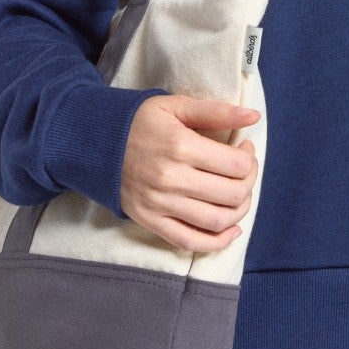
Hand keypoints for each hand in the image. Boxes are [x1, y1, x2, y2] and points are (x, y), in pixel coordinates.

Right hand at [119, 94, 260, 250]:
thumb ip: (217, 111)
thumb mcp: (176, 106)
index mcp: (180, 146)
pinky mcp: (151, 222)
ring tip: (238, 195)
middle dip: (248, 182)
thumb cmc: (139, 121)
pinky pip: (191, 241)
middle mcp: (172, 179)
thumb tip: (253, 116)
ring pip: (217, 221)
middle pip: (232, 194)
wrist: (94, 143)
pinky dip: (217, 242)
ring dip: (240, 211)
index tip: (244, 149)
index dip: (249, 158)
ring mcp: (160, 205)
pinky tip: (231, 229)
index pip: (236, 165)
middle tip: (244, 170)